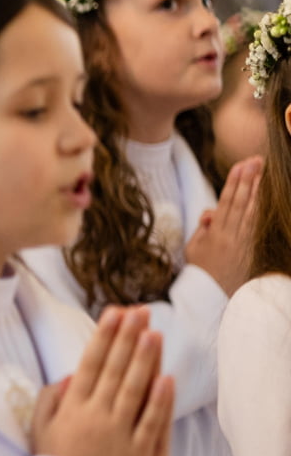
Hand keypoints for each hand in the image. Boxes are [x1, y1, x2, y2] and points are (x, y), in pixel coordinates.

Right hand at [31, 307, 170, 455]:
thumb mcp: (40, 431)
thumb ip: (50, 400)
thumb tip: (70, 375)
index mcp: (72, 408)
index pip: (90, 363)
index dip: (103, 336)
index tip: (113, 313)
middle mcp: (96, 416)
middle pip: (115, 369)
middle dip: (127, 338)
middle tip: (139, 312)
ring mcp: (119, 435)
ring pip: (135, 389)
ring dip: (145, 359)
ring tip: (154, 333)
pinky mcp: (139, 455)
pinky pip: (151, 423)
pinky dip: (159, 400)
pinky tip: (166, 377)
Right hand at [185, 156, 261, 295]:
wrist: (212, 296)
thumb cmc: (199, 270)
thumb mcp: (192, 247)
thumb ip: (203, 228)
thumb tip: (211, 213)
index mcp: (215, 234)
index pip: (226, 202)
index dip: (233, 183)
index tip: (240, 165)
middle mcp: (231, 236)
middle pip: (241, 202)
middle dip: (248, 180)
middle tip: (255, 160)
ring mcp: (244, 242)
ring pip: (252, 211)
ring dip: (257, 190)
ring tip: (262, 172)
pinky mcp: (252, 248)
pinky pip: (257, 224)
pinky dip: (260, 208)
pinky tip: (264, 197)